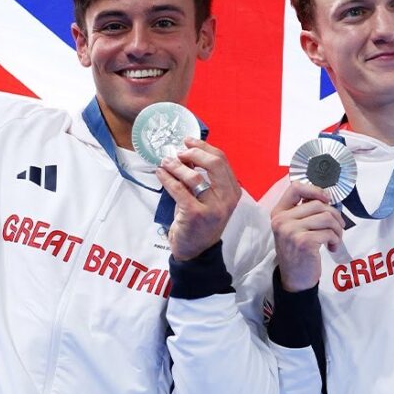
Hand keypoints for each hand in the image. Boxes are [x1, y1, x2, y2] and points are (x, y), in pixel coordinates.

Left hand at [154, 137, 240, 261]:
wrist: (196, 251)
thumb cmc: (201, 221)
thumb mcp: (208, 198)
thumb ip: (203, 177)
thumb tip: (187, 152)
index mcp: (233, 191)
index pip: (222, 160)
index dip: (203, 147)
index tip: (188, 141)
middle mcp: (227, 199)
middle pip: (214, 164)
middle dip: (194, 152)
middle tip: (178, 152)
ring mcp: (212, 208)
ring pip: (194, 176)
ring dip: (176, 166)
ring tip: (165, 162)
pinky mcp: (195, 214)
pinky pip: (179, 190)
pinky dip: (167, 178)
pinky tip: (160, 173)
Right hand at [270, 182, 343, 291]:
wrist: (294, 279)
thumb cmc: (297, 252)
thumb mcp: (293, 228)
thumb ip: (303, 212)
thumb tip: (327, 198)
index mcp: (278, 213)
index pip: (295, 188)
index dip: (315, 190)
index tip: (327, 200)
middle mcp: (281, 220)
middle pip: (318, 204)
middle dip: (334, 215)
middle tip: (338, 228)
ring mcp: (291, 231)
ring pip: (326, 217)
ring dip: (338, 228)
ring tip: (336, 239)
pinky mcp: (304, 242)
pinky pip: (329, 233)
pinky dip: (336, 240)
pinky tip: (332, 248)